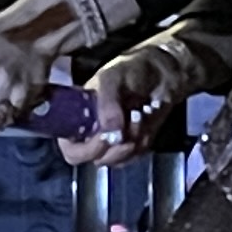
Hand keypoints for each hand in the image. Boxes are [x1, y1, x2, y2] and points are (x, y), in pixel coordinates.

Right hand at [79, 36, 203, 163]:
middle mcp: (91, 134)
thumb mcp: (112, 78)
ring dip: (132, 138)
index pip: (70, 148)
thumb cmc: (131, 70)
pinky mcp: (132, 147)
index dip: (83, 150)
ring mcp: (112, 142)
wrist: (161, 74)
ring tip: (139, 112)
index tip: (103, 136)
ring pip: (117, 160)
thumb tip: (111, 136)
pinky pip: (135, 156)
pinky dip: (144, 138)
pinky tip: (147, 117)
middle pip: (93, 159)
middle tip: (128, 123)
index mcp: (78, 118)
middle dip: (113, 147)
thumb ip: (107, 105)